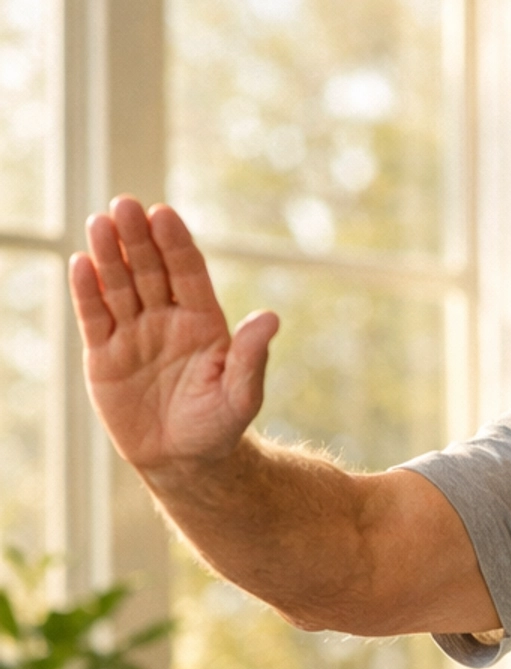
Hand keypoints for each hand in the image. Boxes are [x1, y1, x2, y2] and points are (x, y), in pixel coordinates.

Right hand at [69, 198, 277, 472]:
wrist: (183, 462)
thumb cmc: (219, 428)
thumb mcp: (241, 397)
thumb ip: (252, 358)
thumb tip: (270, 318)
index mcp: (202, 321)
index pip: (187, 273)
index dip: (175, 244)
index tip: (164, 214)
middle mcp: (166, 319)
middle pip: (149, 270)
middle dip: (138, 239)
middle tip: (125, 206)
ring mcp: (134, 333)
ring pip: (119, 285)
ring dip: (109, 255)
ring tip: (100, 223)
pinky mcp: (105, 354)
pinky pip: (95, 317)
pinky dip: (88, 291)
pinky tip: (81, 264)